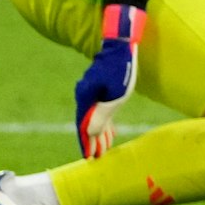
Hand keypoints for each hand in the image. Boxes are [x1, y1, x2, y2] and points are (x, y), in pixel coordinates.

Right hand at [74, 5, 145, 158]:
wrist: (120, 46)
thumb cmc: (120, 70)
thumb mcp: (115, 95)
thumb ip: (102, 115)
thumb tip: (89, 133)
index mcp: (86, 99)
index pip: (84, 126)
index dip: (86, 143)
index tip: (88, 157)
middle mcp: (86, 97)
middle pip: (88, 124)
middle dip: (92, 142)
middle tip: (95, 158)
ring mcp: (93, 93)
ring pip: (95, 118)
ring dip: (99, 134)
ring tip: (103, 150)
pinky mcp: (102, 90)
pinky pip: (101, 111)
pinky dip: (105, 122)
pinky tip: (110, 132)